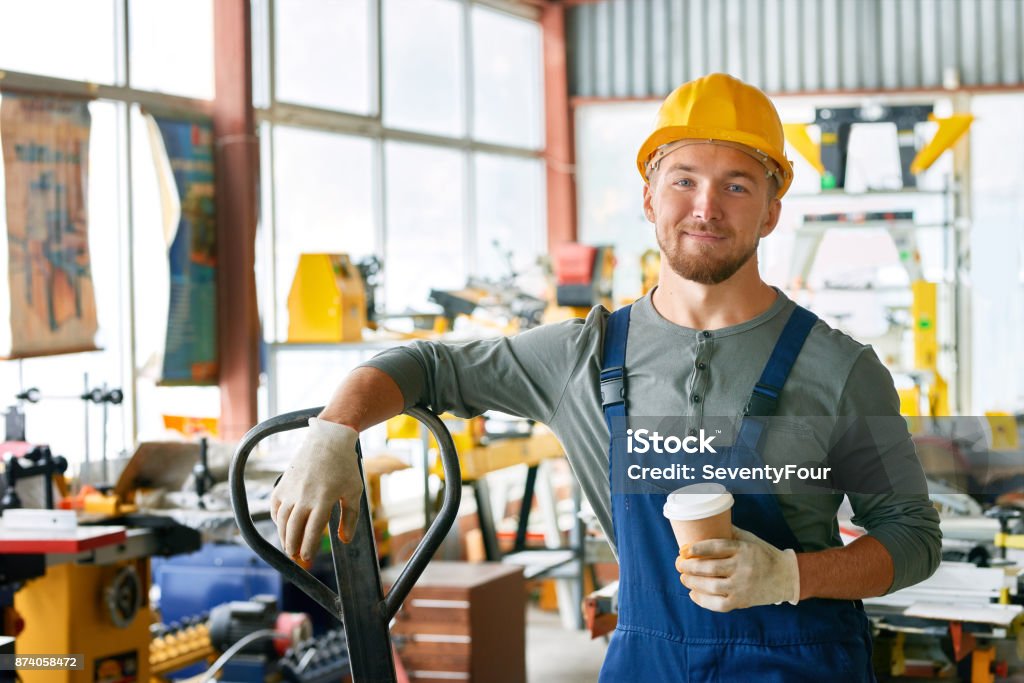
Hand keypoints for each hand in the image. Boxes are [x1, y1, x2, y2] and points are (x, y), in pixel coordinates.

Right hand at [270, 418, 363, 561]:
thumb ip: (350, 518)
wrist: (328, 440)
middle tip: (296, 559)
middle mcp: (304, 496)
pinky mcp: (282, 484)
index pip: (312, 531)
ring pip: (282, 521)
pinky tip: (284, 527)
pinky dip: (277, 520)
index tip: (307, 560)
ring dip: (284, 537)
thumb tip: (343, 541)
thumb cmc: (344, 467)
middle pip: (293, 529)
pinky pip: (275, 508)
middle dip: (293, 548)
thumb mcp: (354, 492)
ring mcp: (291, 490)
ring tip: (289, 548)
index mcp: (324, 499)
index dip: (308, 548)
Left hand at [675, 526, 799, 611]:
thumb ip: (729, 533)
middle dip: (689, 566)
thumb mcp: (749, 539)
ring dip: (692, 582)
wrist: (787, 577)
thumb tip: (704, 524)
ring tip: (683, 577)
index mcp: (744, 549)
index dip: (696, 548)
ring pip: (711, 586)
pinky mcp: (743, 602)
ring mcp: (743, 586)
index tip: (684, 549)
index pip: (716, 546)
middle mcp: (743, 568)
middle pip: (709, 568)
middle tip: (679, 563)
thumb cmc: (763, 554)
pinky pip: (718, 604)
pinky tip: (693, 593)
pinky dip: (703, 600)